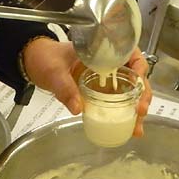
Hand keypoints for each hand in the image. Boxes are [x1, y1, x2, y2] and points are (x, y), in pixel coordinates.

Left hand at [22, 40, 152, 137]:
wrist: (35, 63)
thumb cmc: (45, 58)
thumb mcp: (54, 70)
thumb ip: (65, 87)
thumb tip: (79, 108)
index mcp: (101, 50)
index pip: (130, 52)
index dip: (140, 66)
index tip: (139, 80)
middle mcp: (109, 64)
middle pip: (135, 76)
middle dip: (143, 94)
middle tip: (141, 111)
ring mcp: (106, 79)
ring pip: (130, 91)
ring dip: (138, 108)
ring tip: (138, 127)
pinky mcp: (101, 92)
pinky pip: (118, 102)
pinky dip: (126, 115)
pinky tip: (131, 129)